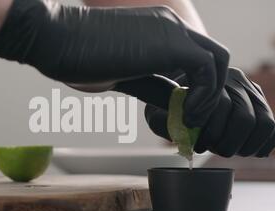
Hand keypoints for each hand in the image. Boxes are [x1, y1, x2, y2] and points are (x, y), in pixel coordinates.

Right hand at [0, 0, 228, 127]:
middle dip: (211, 92)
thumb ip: (152, 85)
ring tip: (191, 121)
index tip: (186, 115)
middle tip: (195, 120)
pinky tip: (185, 114)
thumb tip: (173, 106)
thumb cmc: (78, 58)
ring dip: (211, 96)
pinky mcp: (170, 43)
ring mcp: (173, 30)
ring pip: (218, 60)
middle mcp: (171, 25)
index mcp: (160, 31)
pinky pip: (209, 69)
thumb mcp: (124, 76)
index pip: (196, 59)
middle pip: (213, 57)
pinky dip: (205, 95)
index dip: (197, 88)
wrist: (56, 39)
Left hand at [130, 68, 274, 157]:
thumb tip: (184, 130)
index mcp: (210, 77)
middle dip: (227, 142)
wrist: (179, 94)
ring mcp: (251, 90)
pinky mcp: (260, 104)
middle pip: (245, 118)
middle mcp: (234, 79)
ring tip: (227, 150)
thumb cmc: (167, 106)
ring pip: (263, 122)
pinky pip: (273, 127)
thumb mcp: (158, 112)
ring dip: (245, 145)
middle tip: (212, 149)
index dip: (210, 133)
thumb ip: (164, 120)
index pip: (221, 107)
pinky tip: (248, 152)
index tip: (197, 144)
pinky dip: (264, 144)